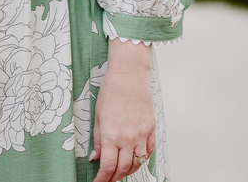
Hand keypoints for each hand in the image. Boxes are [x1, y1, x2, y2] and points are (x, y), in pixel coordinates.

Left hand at [89, 41, 155, 181]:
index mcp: (111, 136)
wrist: (129, 75)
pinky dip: (142, 159)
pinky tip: (136, 159)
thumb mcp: (97, 117)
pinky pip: (149, 151)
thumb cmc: (111, 91)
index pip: (107, 167)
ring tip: (121, 171)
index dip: (102, 179)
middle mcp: (128, 139)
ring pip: (137, 163)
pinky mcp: (151, 129)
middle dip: (114, 177)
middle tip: (108, 179)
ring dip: (128, 171)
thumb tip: (95, 157)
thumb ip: (97, 140)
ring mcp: (141, 135)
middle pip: (123, 168)